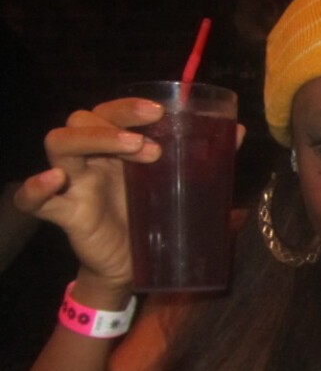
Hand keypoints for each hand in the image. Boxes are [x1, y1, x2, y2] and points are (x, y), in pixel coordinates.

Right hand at [13, 98, 244, 289]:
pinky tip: (54, 180)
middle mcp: (91, 157)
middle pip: (83, 119)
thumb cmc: (154, 216)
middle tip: (152, 135)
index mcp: (115, 146)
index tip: (160, 111)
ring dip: (93, 138)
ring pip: (59, 143)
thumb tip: (238, 131)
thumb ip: (205, 159)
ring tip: (134, 149)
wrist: (136, 265)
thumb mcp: (182, 186)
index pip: (110, 110)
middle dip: (116, 120)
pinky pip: (32, 199)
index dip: (129, 106)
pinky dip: (35, 188)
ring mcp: (74, 182)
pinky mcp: (64, 213)